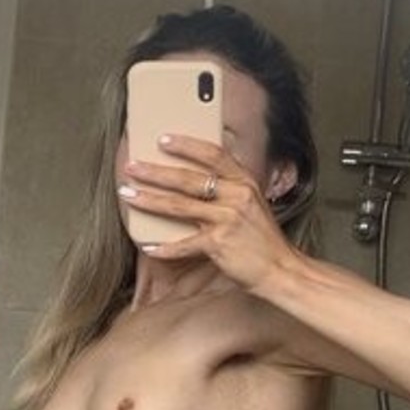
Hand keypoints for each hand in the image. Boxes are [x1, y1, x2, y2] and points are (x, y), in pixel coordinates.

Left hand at [120, 134, 294, 293]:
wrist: (281, 269)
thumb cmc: (262, 239)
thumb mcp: (252, 204)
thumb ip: (230, 189)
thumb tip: (195, 178)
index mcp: (244, 182)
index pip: (213, 154)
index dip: (187, 145)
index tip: (163, 140)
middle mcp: (237, 196)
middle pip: (188, 178)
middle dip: (155, 172)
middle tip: (132, 167)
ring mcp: (228, 219)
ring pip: (179, 205)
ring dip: (150, 199)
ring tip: (128, 194)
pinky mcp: (220, 244)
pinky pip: (185, 244)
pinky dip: (165, 247)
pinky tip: (148, 246)